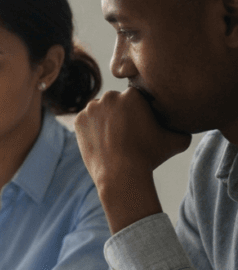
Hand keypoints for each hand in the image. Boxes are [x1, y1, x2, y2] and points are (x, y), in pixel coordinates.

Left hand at [75, 87, 191, 231]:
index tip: (140, 124)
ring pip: (100, 109)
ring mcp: (91, 108)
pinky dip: (91, 128)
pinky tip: (101, 140)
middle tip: (125, 131)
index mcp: (133, 94)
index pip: (135, 97)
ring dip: (105, 118)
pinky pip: (86, 120)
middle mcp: (110, 96)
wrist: (120, 174)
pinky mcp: (78, 120)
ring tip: (113, 136)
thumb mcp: (179, 140)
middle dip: (120, 112)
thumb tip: (190, 119)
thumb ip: (185, 126)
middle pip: (115, 101)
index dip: (139, 110)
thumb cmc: (150, 156)